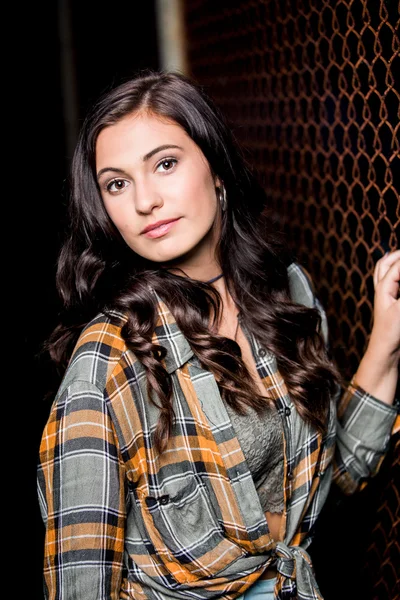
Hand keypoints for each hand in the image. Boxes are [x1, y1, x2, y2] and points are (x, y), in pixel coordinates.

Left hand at [368, 249, 399, 366]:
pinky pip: (390, 283)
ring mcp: (384, 296)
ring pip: (384, 272)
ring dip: (393, 262)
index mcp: (384, 288)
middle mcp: (382, 289)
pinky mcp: (390, 304)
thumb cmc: (391, 331)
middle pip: (385, 264)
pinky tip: (399, 277)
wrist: (385, 350)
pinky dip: (394, 274)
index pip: (397, 266)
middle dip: (396, 255)